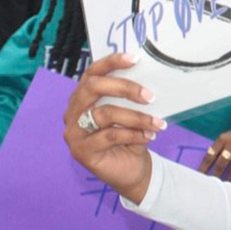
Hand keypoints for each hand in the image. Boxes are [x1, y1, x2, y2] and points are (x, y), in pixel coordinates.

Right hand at [62, 53, 165, 204]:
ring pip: (105, 114)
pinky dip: (133, 134)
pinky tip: (149, 136)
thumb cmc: (130, 137)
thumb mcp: (132, 113)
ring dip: (136, 117)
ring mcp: (74, 132)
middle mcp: (73, 111)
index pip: (92, 73)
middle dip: (124, 88)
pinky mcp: (81, 151)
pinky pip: (110, 136)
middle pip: (93, 88)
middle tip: (150, 96)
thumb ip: (132, 98)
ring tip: (157, 122)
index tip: (135, 58)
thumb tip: (150, 79)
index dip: (111, 62)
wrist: (130, 171)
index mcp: (83, 97)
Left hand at [199, 126, 230, 184]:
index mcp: (223, 139)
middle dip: (216, 176)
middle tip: (212, 185)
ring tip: (224, 187)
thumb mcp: (226, 139)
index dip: (204, 167)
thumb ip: (217, 149)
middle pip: (222, 163)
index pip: (211, 155)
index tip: (200, 177)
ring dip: (229, 179)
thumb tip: (205, 167)